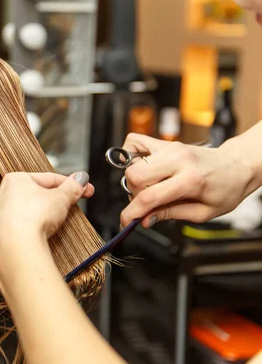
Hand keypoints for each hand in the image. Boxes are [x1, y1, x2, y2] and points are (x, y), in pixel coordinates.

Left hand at [0, 171, 92, 285]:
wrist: (17, 248)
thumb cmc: (33, 218)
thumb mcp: (61, 198)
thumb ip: (72, 187)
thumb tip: (80, 180)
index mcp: (15, 180)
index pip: (48, 179)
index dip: (69, 185)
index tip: (83, 188)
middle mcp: (1, 196)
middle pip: (34, 196)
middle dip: (53, 200)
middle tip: (69, 206)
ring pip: (24, 213)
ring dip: (39, 216)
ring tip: (54, 225)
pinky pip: (17, 231)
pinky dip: (28, 232)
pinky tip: (37, 237)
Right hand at [120, 133, 253, 227]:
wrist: (237, 166)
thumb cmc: (225, 189)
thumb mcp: (202, 213)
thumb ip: (170, 214)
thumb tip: (144, 219)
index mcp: (191, 180)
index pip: (149, 196)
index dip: (132, 212)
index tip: (126, 221)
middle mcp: (178, 159)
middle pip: (134, 176)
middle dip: (134, 194)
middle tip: (147, 201)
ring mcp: (170, 147)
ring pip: (132, 163)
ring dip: (135, 179)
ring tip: (150, 186)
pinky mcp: (165, 142)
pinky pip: (134, 141)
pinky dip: (130, 155)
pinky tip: (140, 166)